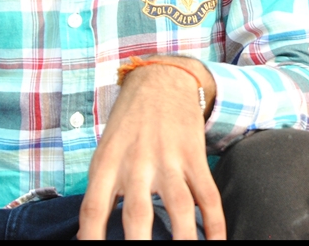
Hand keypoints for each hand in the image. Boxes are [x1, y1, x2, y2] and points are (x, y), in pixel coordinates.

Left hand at [78, 59, 224, 239]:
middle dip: (138, 244)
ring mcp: (169, 159)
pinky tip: (217, 243)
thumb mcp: (106, 148)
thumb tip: (92, 232)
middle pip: (136, 213)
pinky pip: (208, 195)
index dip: (90, 238)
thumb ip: (102, 186)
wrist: (161, 80)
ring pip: (179, 206)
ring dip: (183, 239)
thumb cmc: (129, 122)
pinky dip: (215, 223)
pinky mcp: (194, 156)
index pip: (93, 209)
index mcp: (108, 163)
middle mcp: (137, 162)